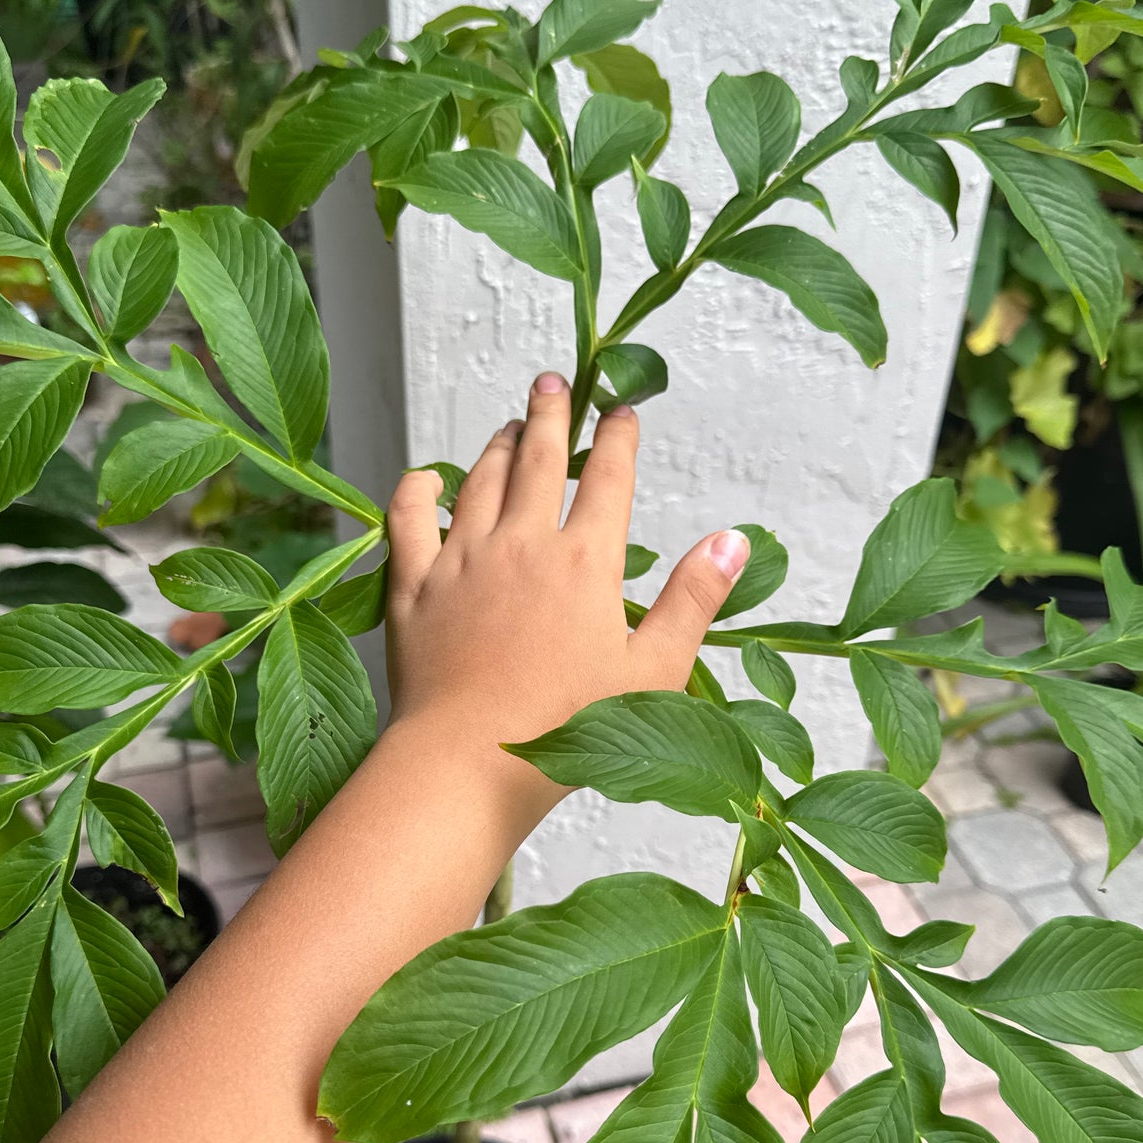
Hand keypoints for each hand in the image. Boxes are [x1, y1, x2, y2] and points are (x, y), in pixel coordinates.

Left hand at [383, 370, 749, 814]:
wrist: (468, 761)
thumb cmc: (568, 729)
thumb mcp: (654, 671)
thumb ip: (694, 600)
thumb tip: (734, 540)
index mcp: (586, 562)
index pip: (609, 478)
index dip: (619, 438)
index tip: (623, 410)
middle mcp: (521, 544)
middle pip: (539, 458)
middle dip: (551, 412)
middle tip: (552, 381)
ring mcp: (462, 560)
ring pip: (479, 480)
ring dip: (497, 446)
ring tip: (509, 427)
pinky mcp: (414, 587)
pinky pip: (409, 519)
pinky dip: (417, 490)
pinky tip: (425, 479)